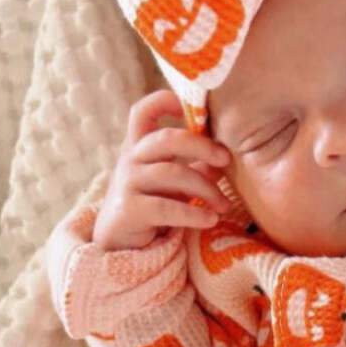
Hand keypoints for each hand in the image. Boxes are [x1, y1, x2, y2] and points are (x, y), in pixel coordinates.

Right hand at [92, 89, 232, 250]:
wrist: (120, 245)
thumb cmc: (152, 209)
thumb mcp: (173, 185)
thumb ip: (195, 167)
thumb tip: (224, 157)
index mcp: (139, 147)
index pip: (142, 111)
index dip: (163, 101)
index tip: (189, 109)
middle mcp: (130, 160)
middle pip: (167, 139)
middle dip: (202, 146)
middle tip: (226, 159)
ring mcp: (127, 183)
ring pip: (173, 174)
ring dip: (206, 189)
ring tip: (224, 205)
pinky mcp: (129, 209)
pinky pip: (167, 207)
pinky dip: (194, 214)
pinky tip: (210, 220)